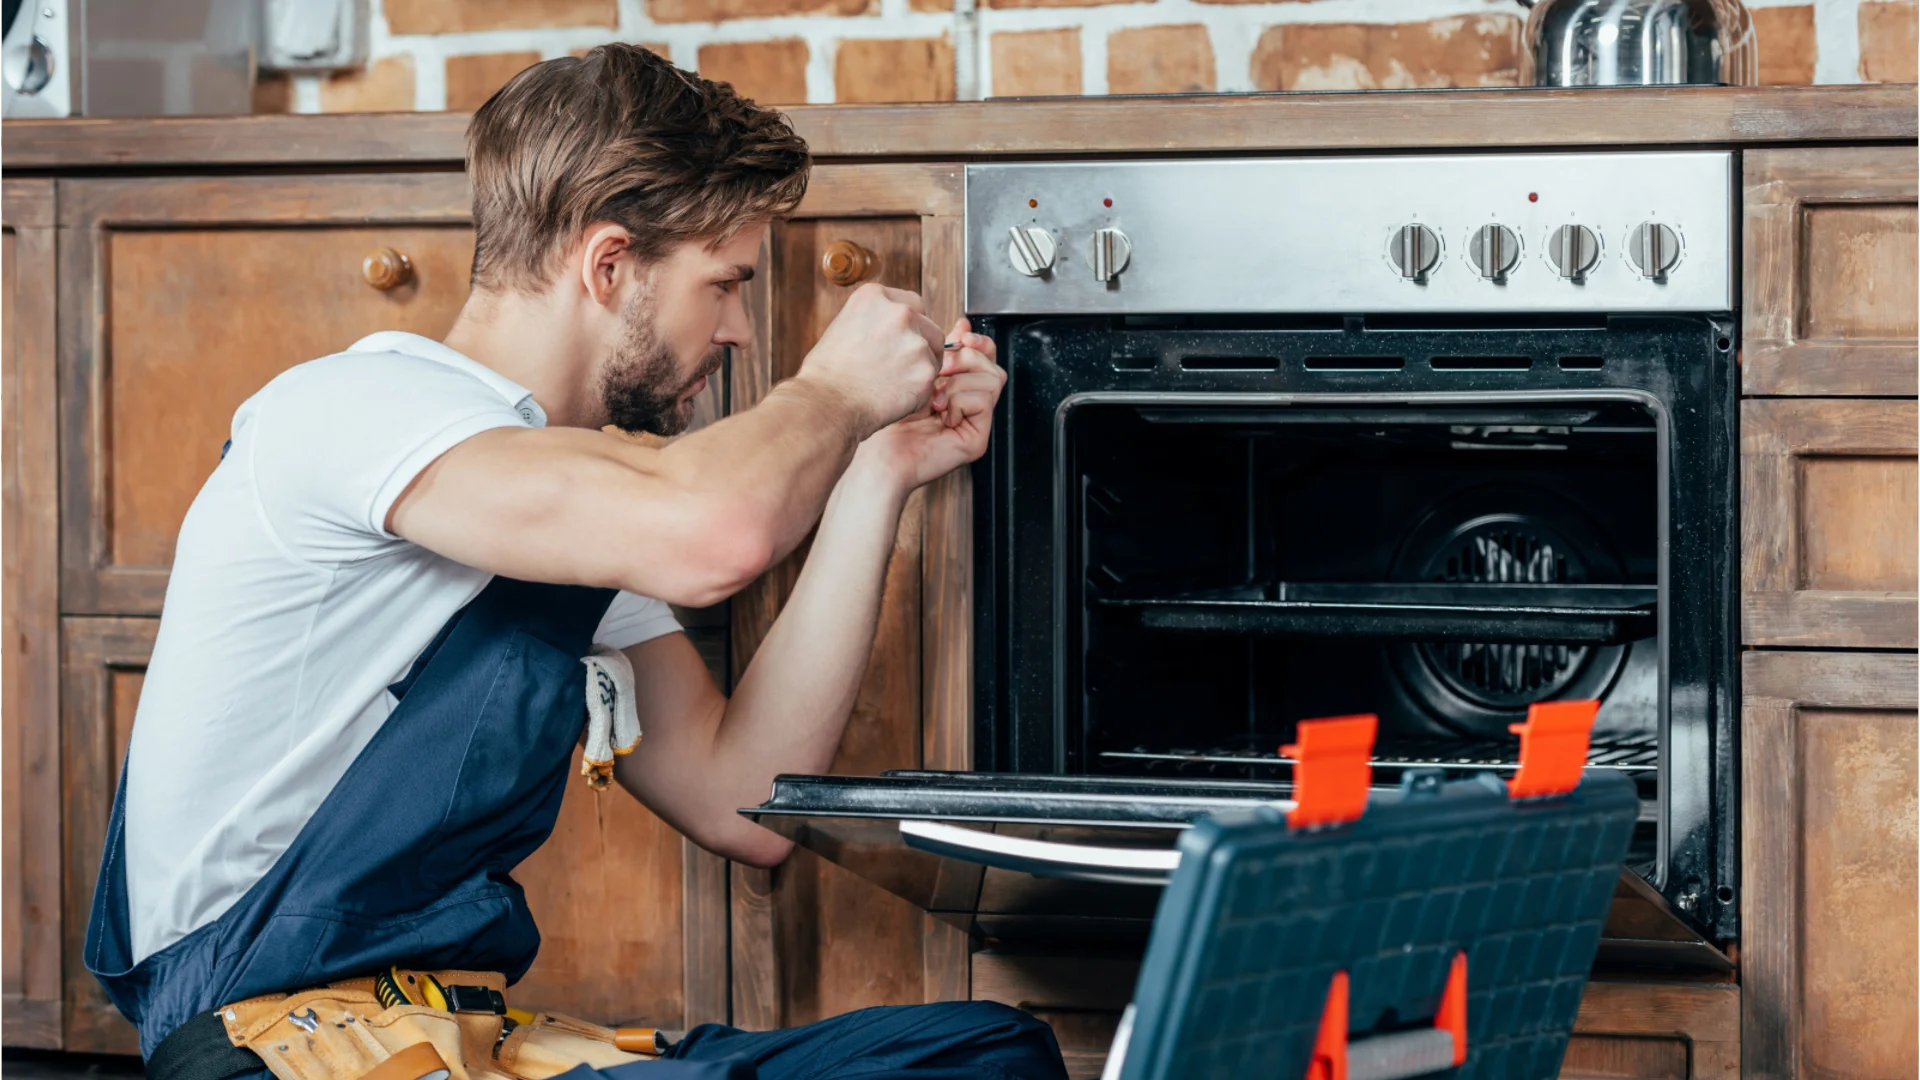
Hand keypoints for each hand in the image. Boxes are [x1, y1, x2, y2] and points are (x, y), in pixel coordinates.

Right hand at [794, 282, 945, 436]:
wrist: (826, 403)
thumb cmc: (826, 373)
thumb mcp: (843, 327)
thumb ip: (873, 322)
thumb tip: (890, 330)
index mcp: (875, 297)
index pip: (912, 303)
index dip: (909, 325)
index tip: (900, 340)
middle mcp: (900, 313)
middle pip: (929, 326)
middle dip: (919, 345)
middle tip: (897, 367)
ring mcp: (916, 341)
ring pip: (933, 353)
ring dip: (920, 367)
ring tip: (891, 383)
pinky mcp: (925, 370)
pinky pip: (930, 380)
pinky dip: (918, 391)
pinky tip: (893, 397)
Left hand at [855, 318, 1003, 491]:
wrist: (875, 451)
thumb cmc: (886, 415)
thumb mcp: (915, 373)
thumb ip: (940, 351)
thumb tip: (963, 324)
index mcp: (959, 389)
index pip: (986, 357)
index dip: (978, 342)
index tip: (961, 334)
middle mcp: (971, 407)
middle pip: (994, 366)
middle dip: (966, 358)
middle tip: (940, 370)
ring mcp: (976, 425)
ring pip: (992, 381)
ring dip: (958, 382)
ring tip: (935, 397)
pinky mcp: (976, 440)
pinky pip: (984, 402)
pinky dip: (959, 401)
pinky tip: (940, 413)